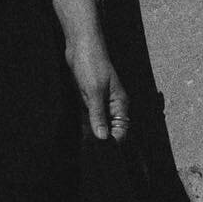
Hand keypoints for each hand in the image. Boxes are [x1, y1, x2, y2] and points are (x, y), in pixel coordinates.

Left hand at [57, 0, 129, 142]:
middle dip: (103, 142)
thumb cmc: (91, 64)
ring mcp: (100, 102)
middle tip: (92, 156)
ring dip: (94, 135)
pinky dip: (87, 126)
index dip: (112, 144)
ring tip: (86, 150)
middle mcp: (112, 105)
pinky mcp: (89, 98)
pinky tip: (81, 136)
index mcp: (119, 104)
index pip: (121, 132)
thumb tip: (102, 138)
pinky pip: (90, 117)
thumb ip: (97, 116)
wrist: (81, 45)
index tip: (100, 154)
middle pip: (111, 130)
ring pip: (100, 125)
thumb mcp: (93, 92)